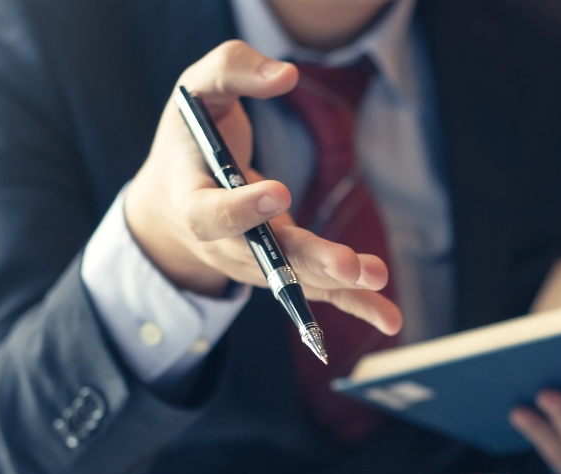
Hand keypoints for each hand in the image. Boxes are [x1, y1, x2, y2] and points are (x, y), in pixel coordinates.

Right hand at [124, 41, 400, 334]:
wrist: (171, 203)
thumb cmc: (190, 139)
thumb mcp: (197, 90)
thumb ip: (231, 68)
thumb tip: (284, 74)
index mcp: (192, 200)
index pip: (212, 214)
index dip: (242, 209)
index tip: (277, 192)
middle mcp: (224, 244)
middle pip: (266, 259)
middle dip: (308, 262)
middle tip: (345, 264)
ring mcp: (257, 263)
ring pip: (298, 278)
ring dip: (338, 282)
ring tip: (375, 275)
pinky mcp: (286, 272)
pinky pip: (321, 293)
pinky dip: (357, 305)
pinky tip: (389, 319)